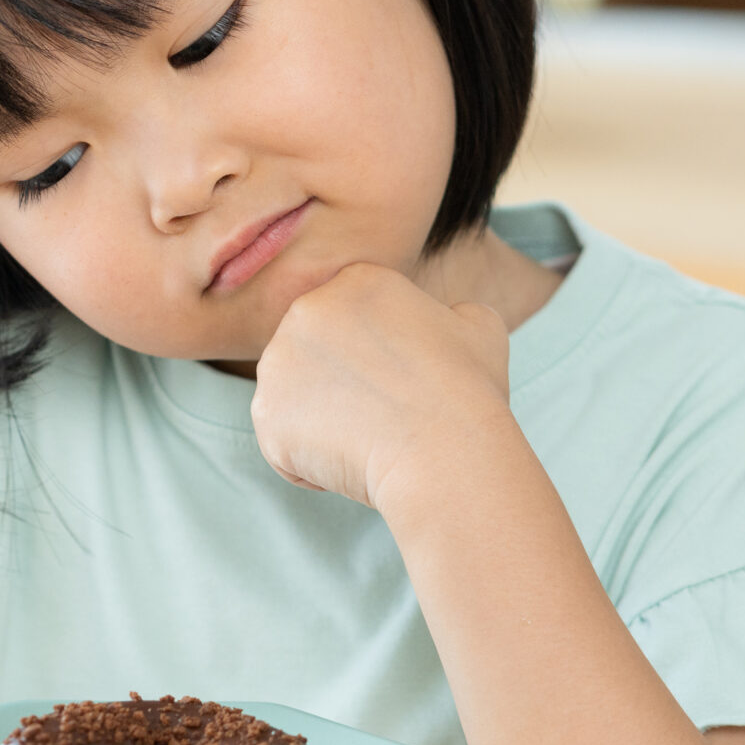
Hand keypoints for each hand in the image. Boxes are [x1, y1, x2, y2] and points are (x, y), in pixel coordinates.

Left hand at [249, 262, 513, 512]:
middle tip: (385, 414)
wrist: (445, 453)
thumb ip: (452, 312)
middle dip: (342, 388)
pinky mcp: (265, 412)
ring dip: (323, 424)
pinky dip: (308, 462)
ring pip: (293, 400)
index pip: (350, 323)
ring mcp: (278, 361)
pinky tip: (348, 462)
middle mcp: (306, 309)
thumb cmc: (468, 393)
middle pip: (314, 357)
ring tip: (369, 438)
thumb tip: (448, 317)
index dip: (376, 361)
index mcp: (356, 281)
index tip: (403, 384)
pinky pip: (280, 443)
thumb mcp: (479, 329)